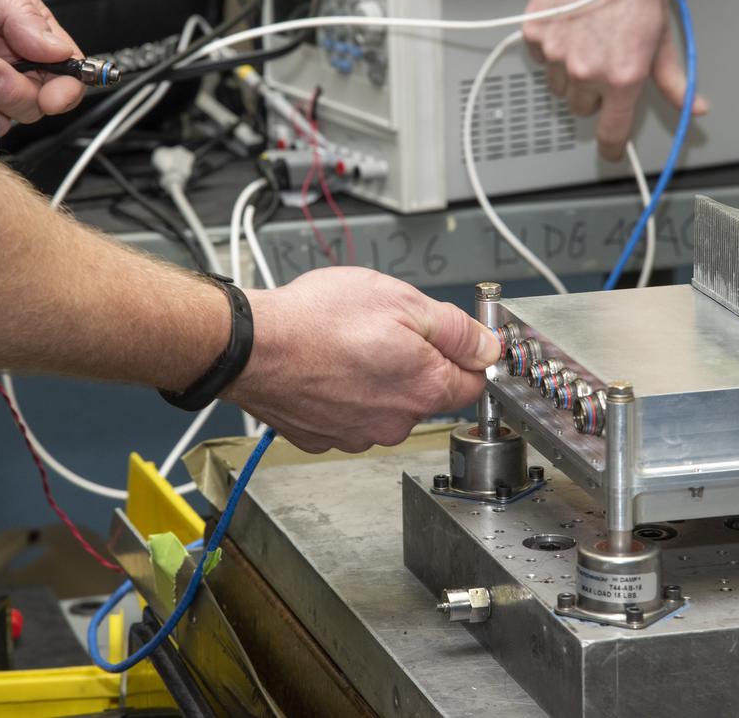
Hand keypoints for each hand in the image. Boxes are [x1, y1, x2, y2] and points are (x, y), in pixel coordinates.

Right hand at [226, 268, 500, 453]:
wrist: (250, 347)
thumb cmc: (317, 320)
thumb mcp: (403, 300)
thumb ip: (456, 329)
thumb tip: (488, 348)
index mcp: (424, 388)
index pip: (474, 383)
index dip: (466, 356)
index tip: (452, 340)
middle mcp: (395, 421)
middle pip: (426, 394)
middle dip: (414, 364)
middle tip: (385, 331)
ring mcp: (357, 434)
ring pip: (385, 406)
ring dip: (375, 379)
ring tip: (347, 346)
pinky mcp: (323, 436)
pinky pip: (347, 414)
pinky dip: (342, 393)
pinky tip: (326, 367)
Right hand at [522, 0, 706, 160]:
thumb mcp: (663, 36)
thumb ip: (674, 80)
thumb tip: (694, 106)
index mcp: (623, 77)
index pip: (612, 132)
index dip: (612, 147)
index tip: (611, 152)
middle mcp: (588, 71)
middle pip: (583, 108)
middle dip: (594, 94)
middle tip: (604, 64)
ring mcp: (558, 53)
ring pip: (559, 85)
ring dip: (571, 73)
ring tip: (588, 38)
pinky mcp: (536, 32)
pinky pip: (541, 56)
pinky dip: (552, 46)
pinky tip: (570, 23)